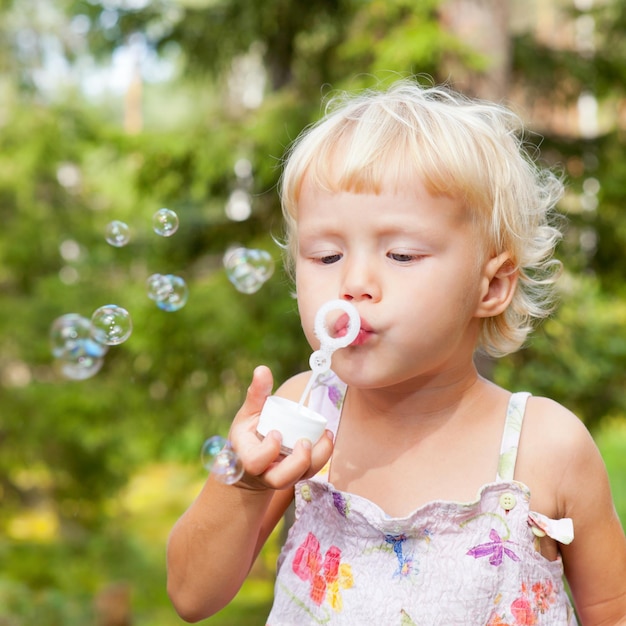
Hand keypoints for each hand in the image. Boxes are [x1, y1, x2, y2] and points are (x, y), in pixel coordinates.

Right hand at [228, 365, 333, 490]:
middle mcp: (264, 473)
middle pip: (280, 479)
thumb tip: (262, 369)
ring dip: (316, 459)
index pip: (255, 462)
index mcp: (247, 458)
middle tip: (305, 442)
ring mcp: (282, 477)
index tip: (276, 433)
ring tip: (325, 436)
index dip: (268, 451)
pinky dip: (323, 455)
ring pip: (299, 478)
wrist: (251, 462)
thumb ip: (256, 394)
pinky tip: (327, 436)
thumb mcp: (248, 414)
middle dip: (297, 462)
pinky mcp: (297, 476)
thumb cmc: (248, 435)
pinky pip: (311, 471)